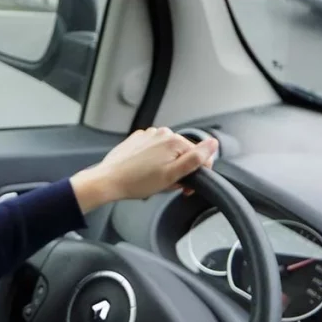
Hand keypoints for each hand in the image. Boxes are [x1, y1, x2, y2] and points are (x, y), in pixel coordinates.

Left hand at [70, 127, 218, 212]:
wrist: (108, 181)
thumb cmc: (137, 182)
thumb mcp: (172, 175)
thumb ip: (196, 158)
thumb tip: (214, 144)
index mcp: (175, 141)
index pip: (199, 156)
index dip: (196, 174)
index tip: (185, 188)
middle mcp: (163, 133)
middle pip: (183, 153)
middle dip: (180, 170)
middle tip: (166, 185)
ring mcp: (149, 135)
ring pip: (169, 152)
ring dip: (167, 165)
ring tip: (154, 179)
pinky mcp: (138, 140)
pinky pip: (154, 149)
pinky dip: (154, 160)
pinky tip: (145, 171)